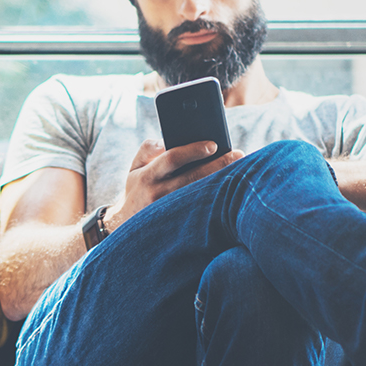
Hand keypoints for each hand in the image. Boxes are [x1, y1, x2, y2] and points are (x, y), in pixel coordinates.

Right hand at [108, 139, 242, 230]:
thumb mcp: (134, 168)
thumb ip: (148, 149)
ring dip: (221, 182)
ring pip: (200, 194)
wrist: (125, 226)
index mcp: (147, 176)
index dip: (193, 150)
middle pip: (193, 177)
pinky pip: (201, 209)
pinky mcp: (178, 224)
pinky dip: (216, 198)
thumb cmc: (136, 190)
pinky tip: (230, 189)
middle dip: (218, 165)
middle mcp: (158, 194)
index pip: (172, 158)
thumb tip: (167, 140)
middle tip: (238, 155)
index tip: (213, 144)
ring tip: (240, 170)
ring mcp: (169, 211)